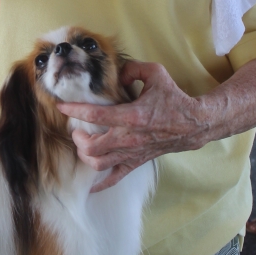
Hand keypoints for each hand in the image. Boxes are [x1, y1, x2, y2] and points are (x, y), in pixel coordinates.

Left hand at [56, 61, 211, 190]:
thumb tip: (117, 75)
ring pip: (98, 164)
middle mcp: (129, 138)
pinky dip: (99, 184)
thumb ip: (132, 69)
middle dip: (78, 137)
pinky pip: (113, 178)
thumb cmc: (174, 98)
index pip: (95, 115)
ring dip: (85, 155)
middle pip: (91, 146)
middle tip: (77, 128)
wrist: (193, 124)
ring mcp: (132, 153)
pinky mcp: (136, 162)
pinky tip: (89, 185)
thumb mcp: (155, 74)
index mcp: (132, 116)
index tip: (62, 106)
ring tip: (84, 144)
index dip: (75, 110)